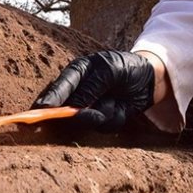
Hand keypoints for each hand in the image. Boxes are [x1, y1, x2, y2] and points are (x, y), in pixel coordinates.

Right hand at [31, 50, 155, 131]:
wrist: (151, 77)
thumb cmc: (127, 66)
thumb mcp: (110, 71)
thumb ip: (91, 87)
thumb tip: (75, 106)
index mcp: (76, 72)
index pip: (59, 87)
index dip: (50, 99)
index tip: (42, 109)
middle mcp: (79, 91)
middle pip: (68, 110)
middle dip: (83, 114)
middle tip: (96, 116)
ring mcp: (90, 106)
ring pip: (88, 120)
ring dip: (106, 112)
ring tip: (116, 99)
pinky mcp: (102, 118)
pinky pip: (104, 126)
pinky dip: (116, 118)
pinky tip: (123, 106)